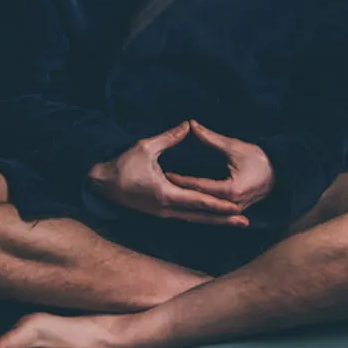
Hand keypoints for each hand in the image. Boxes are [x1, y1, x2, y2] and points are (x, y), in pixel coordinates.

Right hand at [87, 121, 249, 225]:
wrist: (102, 184)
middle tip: (245, 223)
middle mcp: (167, 209)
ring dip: (215, 221)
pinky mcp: (160, 213)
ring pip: (194, 219)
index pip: (198, 200)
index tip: (237, 206)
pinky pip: (186, 217)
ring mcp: (163, 213)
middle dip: (223, 219)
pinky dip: (201, 218)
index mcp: (166, 194)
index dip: (219, 204)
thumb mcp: (146, 147)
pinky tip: (212, 218)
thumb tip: (188, 124)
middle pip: (201, 216)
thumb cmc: (122, 165)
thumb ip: (170, 137)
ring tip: (235, 223)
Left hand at [165, 119, 273, 212]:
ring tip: (165, 201)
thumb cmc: (259, 158)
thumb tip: (191, 125)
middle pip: (199, 201)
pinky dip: (198, 209)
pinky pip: (212, 212)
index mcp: (231, 190)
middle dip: (179, 194)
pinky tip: (184, 208)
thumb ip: (211, 138)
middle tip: (159, 187)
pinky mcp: (234, 211)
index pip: (199, 186)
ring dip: (187, 206)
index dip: (181, 179)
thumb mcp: (234, 146)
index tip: (164, 173)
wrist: (281, 173)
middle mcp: (231, 205)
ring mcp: (234, 211)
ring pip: (205, 211)